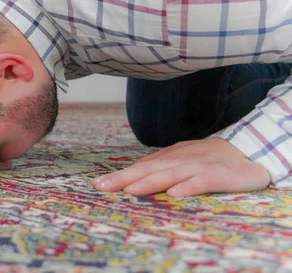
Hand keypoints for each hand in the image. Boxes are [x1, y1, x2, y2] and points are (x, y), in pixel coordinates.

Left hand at [92, 137, 270, 196]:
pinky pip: (202, 181)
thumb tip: (132, 180)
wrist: (249, 152)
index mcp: (170, 157)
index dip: (120, 176)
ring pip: (170, 174)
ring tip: (130, 190)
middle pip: (149, 169)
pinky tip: (175, 195)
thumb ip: (161, 169)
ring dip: (149, 182)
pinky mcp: (220, 175)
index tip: (97, 185)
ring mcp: (200, 166)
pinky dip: (188, 187)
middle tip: (102, 187)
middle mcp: (181, 160)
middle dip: (124, 178)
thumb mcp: (183, 161)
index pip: (141, 167)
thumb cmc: (210, 160)